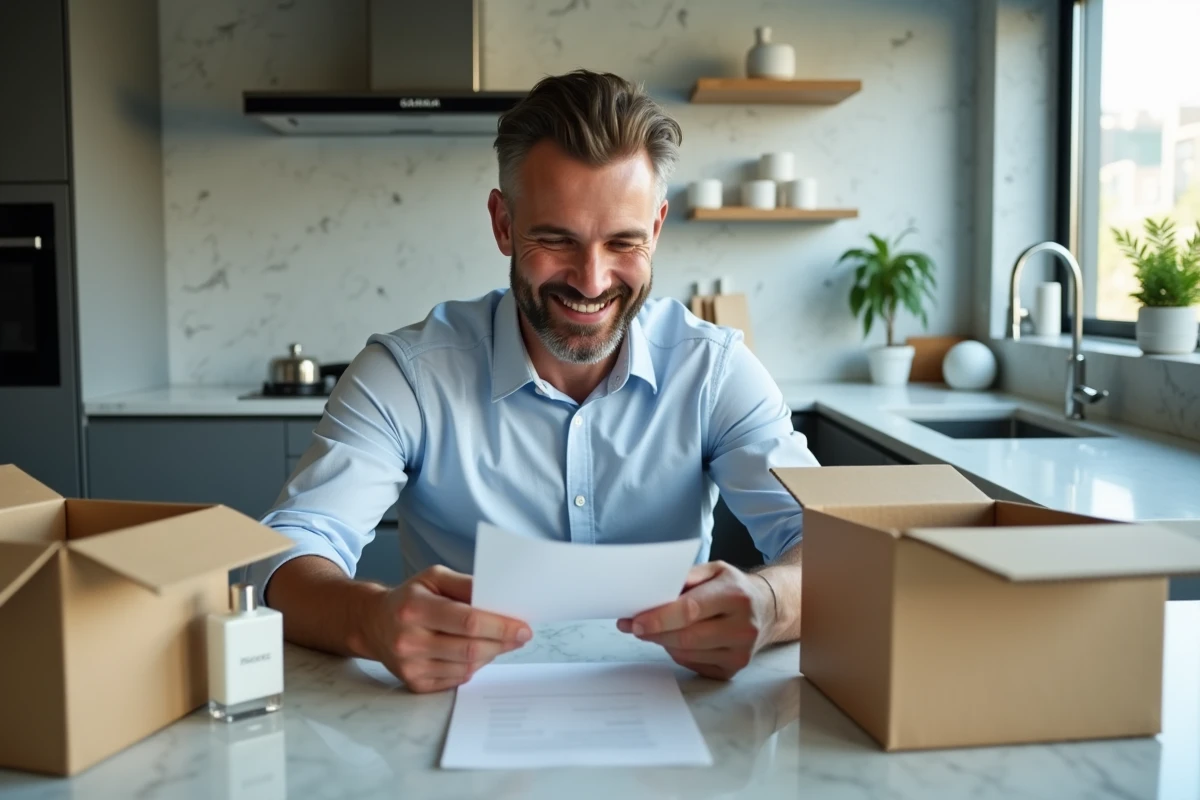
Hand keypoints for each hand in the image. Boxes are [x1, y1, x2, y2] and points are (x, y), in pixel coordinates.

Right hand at [364, 565, 531, 692]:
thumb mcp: (434, 577)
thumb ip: (466, 585)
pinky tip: (476, 653)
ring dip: (491, 654)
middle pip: (470, 648)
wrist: (373, 623)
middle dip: (503, 642)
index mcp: (415, 607)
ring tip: (499, 641)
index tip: (523, 627)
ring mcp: (410, 666)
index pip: (468, 621)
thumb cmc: (410, 597)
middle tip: (521, 636)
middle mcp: (409, 639)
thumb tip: (500, 598)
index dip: (500, 626)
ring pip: (467, 667)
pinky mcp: (414, 683)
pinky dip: (473, 667)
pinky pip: (457, 679)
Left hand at [617, 561, 774, 679]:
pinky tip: (679, 639)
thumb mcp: (715, 570)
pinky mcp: (733, 669)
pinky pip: (693, 664)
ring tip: (656, 629)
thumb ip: (686, 576)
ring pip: (686, 653)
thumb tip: (653, 589)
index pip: (690, 610)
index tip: (635, 620)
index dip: (659, 618)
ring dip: (663, 642)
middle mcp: (743, 627)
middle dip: (654, 633)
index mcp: (736, 596)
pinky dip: (678, 652)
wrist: (767, 610)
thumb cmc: (734, 588)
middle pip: (685, 637)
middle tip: (634, 626)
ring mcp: (740, 653)